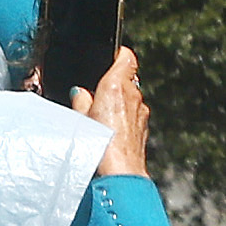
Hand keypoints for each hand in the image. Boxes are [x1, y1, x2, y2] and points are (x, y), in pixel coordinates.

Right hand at [84, 45, 152, 180]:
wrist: (120, 171)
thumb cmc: (99, 144)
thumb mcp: (81, 117)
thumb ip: (81, 101)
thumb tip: (81, 94)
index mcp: (117, 84)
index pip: (126, 57)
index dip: (119, 54)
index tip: (112, 55)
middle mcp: (133, 94)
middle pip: (128, 78)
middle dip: (114, 82)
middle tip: (97, 93)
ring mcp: (141, 110)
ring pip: (132, 97)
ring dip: (120, 101)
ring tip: (102, 116)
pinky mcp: (144, 126)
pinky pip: (135, 114)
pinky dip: (125, 116)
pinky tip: (112, 129)